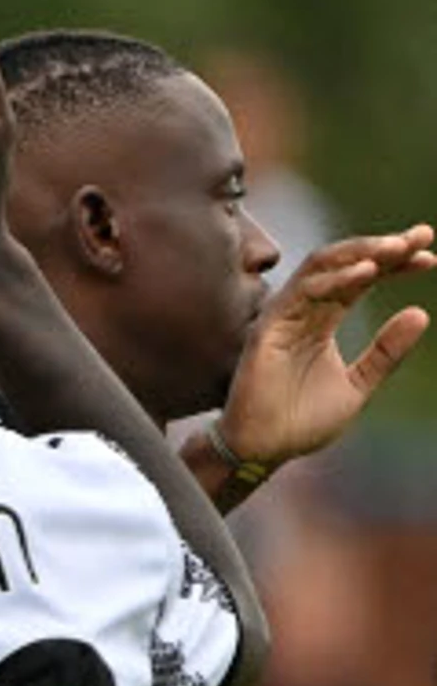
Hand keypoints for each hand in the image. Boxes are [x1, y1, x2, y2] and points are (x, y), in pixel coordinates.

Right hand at [214, 227, 436, 473]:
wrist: (264, 450)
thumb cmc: (302, 422)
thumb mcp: (358, 385)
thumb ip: (386, 352)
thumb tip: (421, 313)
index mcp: (323, 320)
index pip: (361, 279)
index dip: (396, 265)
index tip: (431, 258)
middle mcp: (304, 311)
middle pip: (344, 264)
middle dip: (383, 247)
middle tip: (422, 236)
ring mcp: (284, 317)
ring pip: (321, 267)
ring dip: (361, 253)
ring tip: (398, 248)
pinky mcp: (268, 328)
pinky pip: (301, 291)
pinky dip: (335, 278)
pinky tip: (366, 272)